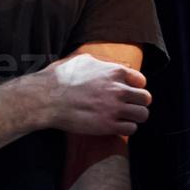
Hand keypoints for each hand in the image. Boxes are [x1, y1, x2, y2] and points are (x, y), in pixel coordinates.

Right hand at [36, 53, 151, 135]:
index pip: (141, 81)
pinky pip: (131, 129)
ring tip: (127, 117)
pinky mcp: (108, 125)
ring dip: (136, 116)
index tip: (130, 91)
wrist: (44, 99)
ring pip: (142, 114)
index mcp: (114, 72)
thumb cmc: (58, 78)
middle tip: (130, 105)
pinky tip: (118, 126)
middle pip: (145, 98)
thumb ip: (100, 63)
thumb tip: (106, 64)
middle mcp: (118, 90)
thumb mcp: (81, 60)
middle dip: (139, 102)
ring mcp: (114, 108)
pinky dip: (127, 128)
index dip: (136, 86)